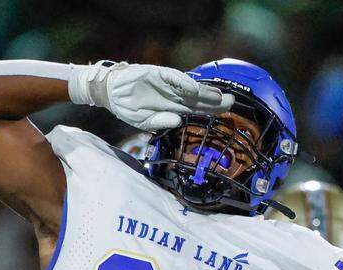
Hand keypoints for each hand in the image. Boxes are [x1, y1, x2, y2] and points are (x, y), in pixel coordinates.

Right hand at [70, 62, 233, 130]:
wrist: (111, 92)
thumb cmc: (129, 108)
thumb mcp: (145, 122)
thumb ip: (161, 122)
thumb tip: (178, 121)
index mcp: (174, 107)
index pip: (197, 109)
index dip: (211, 110)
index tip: (226, 113)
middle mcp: (174, 95)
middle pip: (199, 99)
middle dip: (215, 101)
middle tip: (232, 102)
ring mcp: (167, 84)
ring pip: (190, 88)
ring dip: (204, 92)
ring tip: (219, 96)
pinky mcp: (158, 74)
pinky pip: (173, 78)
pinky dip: (184, 83)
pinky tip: (195, 89)